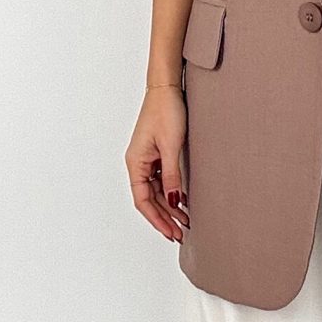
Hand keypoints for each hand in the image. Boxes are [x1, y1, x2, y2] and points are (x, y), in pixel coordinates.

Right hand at [126, 87, 190, 241]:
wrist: (167, 88)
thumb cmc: (165, 111)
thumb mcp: (171, 146)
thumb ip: (172, 176)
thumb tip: (173, 201)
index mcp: (135, 163)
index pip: (143, 200)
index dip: (157, 219)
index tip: (170, 232)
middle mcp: (138, 163)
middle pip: (149, 199)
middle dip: (165, 217)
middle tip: (181, 233)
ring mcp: (148, 159)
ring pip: (156, 191)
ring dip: (170, 207)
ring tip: (185, 222)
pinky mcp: (157, 154)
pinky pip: (162, 180)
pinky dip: (172, 192)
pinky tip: (183, 202)